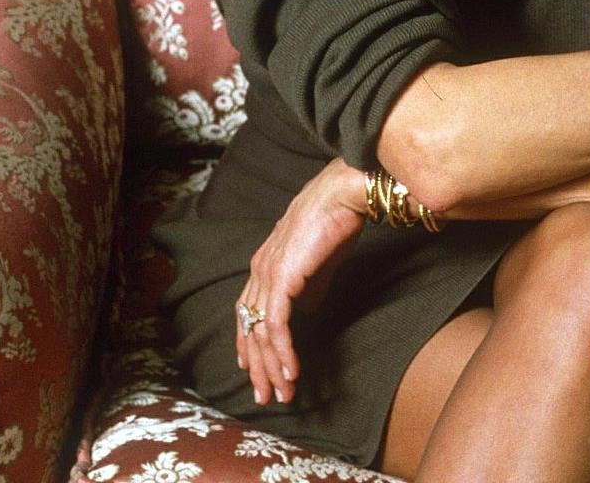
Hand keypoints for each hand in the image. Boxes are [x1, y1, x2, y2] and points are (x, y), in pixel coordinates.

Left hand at [235, 158, 366, 405]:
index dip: (248, 341)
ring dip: (270, 366)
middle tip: (265, 395)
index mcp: (265, 262)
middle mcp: (260, 269)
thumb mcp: (319, 260)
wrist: (342, 195)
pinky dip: (282, 352)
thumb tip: (308, 308)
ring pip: (261, 332)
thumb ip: (310, 285)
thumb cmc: (335, 220)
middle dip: (257, 365)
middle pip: (249, 327)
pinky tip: (291, 371)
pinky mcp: (282, 279)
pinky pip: (276, 326)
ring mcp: (268, 274)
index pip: (248, 310)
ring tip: (282, 393)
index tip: (253, 368)